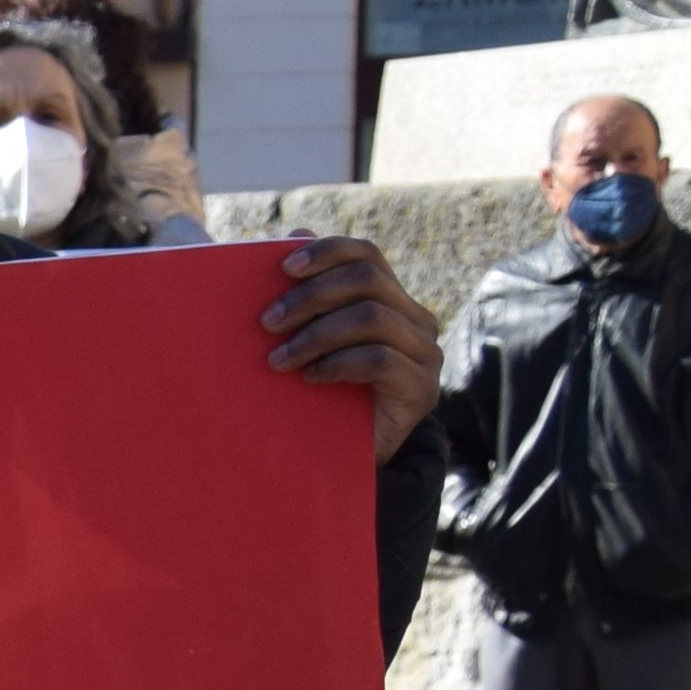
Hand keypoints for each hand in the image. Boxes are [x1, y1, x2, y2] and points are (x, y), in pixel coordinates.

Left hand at [267, 235, 445, 466]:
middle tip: (266, 323)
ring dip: (315, 334)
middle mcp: (415, 319)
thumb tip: (295, 230)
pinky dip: (336, 364)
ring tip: (277, 360)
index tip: (282, 268)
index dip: (327, 252)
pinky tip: (308, 378)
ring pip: (371, 317)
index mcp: (390, 299)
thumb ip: (304, 292)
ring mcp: (424, 353)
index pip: (366, 255)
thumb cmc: (318, 392)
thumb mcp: (306, 339)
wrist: (342, 459)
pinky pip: (378, 359)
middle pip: (367, 279)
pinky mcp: (421, 388)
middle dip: (311, 295)